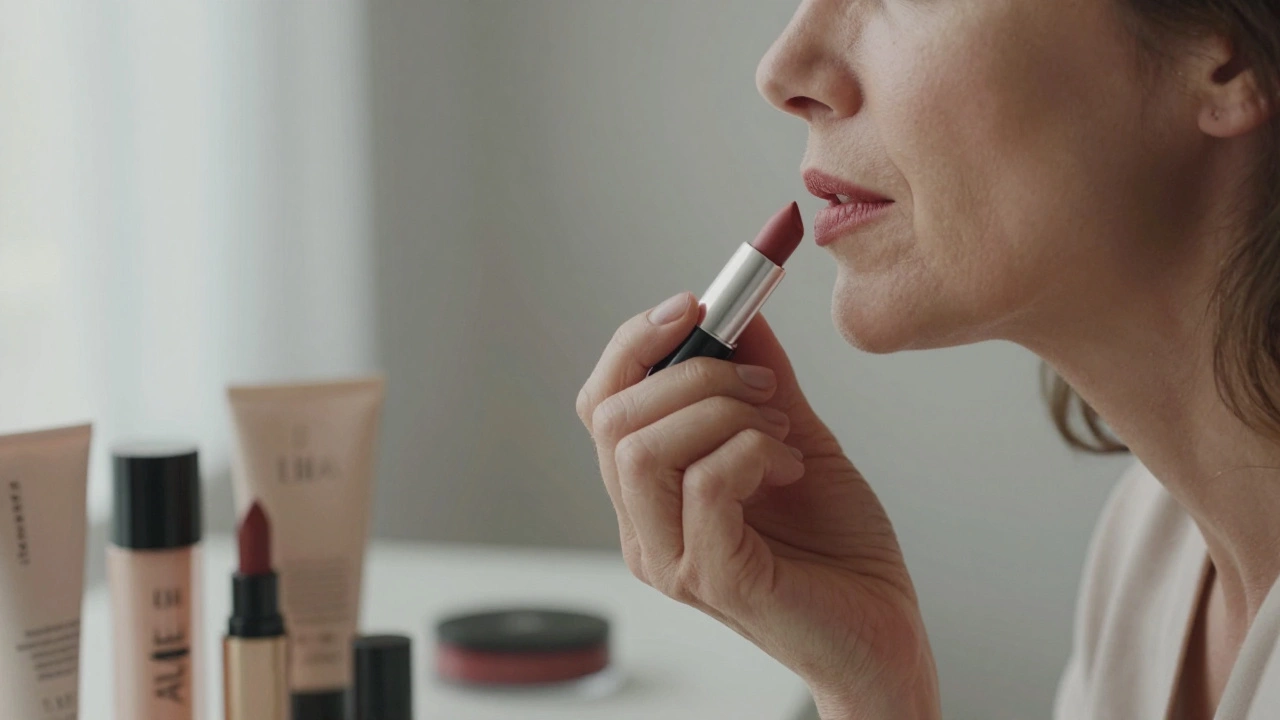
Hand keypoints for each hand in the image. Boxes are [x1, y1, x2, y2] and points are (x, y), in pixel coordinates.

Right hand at [576, 292, 940, 719]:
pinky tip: (789, 463)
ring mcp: (671, 558)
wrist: (884, 632)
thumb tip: (740, 308)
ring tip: (779, 426)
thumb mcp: (795, 438)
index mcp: (649, 493)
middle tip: (761, 380)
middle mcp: (644, 527)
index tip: (696, 305)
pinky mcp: (713, 578)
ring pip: (642, 449)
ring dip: (720, 411)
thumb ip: (762, 379)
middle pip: (611, 418)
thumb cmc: (838, 549)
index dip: (637, 344)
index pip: (602, 404)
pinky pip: (705, 483)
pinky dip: (753, 449)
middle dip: (691, 371)